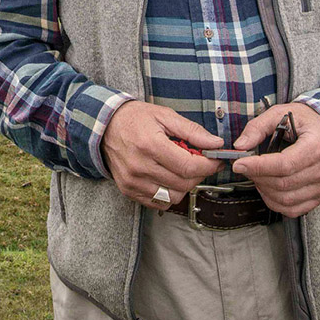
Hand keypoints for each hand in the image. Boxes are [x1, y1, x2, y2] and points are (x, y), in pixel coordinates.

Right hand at [101, 101, 221, 208]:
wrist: (105, 125)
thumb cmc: (135, 118)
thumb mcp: (165, 116)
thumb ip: (192, 131)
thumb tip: (215, 143)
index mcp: (151, 145)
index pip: (188, 166)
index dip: (208, 166)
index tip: (215, 161)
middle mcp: (140, 167)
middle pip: (183, 183)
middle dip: (199, 174)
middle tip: (200, 162)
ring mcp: (133, 181)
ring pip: (173, 197)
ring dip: (185, 185)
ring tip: (182, 169)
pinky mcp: (128, 190)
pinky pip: (158, 203)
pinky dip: (169, 194)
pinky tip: (168, 178)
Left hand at [231, 102, 319, 217]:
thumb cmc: (305, 122)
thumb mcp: (280, 113)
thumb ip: (258, 127)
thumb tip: (241, 145)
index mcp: (317, 145)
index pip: (285, 164)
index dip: (259, 167)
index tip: (239, 164)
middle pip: (283, 184)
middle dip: (257, 177)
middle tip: (245, 166)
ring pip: (286, 200)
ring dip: (264, 190)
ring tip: (257, 175)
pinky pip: (293, 209)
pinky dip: (275, 202)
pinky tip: (268, 188)